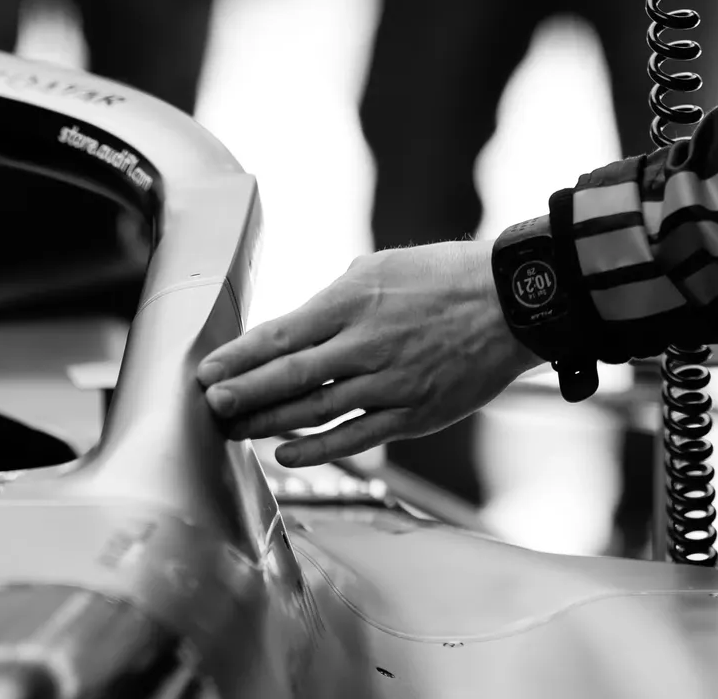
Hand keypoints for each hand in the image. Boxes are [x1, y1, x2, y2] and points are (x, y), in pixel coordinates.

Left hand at [196, 241, 541, 467]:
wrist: (512, 302)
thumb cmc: (447, 276)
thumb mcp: (384, 266)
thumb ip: (338, 299)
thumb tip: (297, 328)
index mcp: (356, 298)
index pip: (281, 334)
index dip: (238, 357)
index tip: (205, 371)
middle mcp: (366, 343)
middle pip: (288, 379)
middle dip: (240, 395)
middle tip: (208, 406)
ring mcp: (389, 383)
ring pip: (314, 413)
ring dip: (266, 424)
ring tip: (234, 430)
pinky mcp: (412, 413)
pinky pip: (354, 437)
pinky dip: (315, 449)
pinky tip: (285, 452)